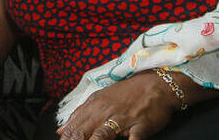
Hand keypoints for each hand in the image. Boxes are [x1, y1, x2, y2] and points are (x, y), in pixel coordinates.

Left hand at [57, 71, 178, 139]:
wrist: (157, 84)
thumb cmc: (128, 93)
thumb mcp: (100, 99)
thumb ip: (80, 114)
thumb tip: (61, 130)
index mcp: (94, 106)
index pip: (74, 125)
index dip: (67, 137)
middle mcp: (105, 112)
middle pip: (84, 131)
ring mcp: (123, 119)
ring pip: (102, 135)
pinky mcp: (141, 125)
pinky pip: (133, 138)